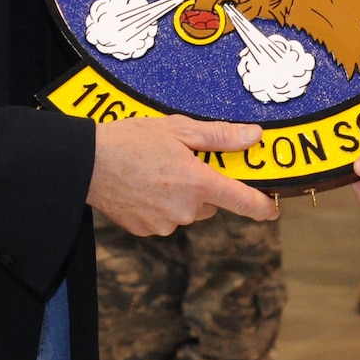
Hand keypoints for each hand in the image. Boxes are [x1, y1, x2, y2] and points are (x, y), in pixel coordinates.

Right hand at [88, 116, 280, 235]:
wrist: (85, 164)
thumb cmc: (131, 140)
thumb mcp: (178, 129)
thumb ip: (220, 137)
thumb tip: (254, 137)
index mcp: (198, 184)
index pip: (243, 202)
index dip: (263, 207)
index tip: (273, 209)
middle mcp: (185, 210)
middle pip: (210, 202)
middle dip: (203, 185)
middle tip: (182, 161)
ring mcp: (164, 224)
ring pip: (187, 211)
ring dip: (181, 195)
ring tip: (155, 170)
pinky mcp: (145, 231)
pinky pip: (165, 218)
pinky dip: (160, 205)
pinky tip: (142, 185)